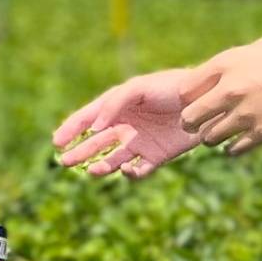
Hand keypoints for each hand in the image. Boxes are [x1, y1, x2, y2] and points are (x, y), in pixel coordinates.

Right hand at [53, 70, 201, 178]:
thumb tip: (95, 127)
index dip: (71, 129)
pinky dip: (131, 173)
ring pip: (113, 159)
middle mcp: (124, 126)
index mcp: (117, 107)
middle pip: (96, 142)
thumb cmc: (171, 87)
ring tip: (92, 171)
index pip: (87, 119)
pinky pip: (139, 170)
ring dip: (101, 165)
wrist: (204, 101)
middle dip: (79, 152)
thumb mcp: (138, 88)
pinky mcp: (157, 157)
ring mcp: (140, 143)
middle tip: (64, 162)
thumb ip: (114, 104)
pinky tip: (127, 169)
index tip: (57, 141)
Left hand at [177, 38, 261, 156]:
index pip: (186, 89)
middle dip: (191, 122)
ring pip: (209, 137)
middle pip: (190, 116)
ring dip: (211, 138)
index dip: (188, 99)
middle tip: (194, 125)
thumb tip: (219, 73)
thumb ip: (236, 62)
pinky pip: (233, 149)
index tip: (194, 102)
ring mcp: (246, 113)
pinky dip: (232, 150)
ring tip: (217, 136)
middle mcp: (230, 89)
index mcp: (227, 63)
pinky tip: (236, 146)